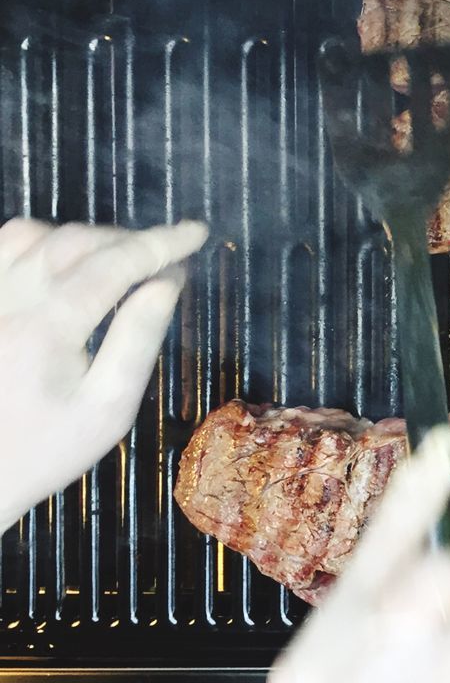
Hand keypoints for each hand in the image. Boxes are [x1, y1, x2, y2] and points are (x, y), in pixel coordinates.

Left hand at [0, 218, 208, 529]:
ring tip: (120, 260)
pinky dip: (42, 240)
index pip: (115, 265)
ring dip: (86, 237)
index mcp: (48, 330)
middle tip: (166, 256)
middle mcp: (9, 301)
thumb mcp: (108, 408)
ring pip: (37, 235)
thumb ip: (138, 340)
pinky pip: (6, 246)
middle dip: (128, 240)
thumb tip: (168, 283)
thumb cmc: (47, 449)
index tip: (197, 232)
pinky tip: (67, 262)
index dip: (161, 243)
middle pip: (76, 242)